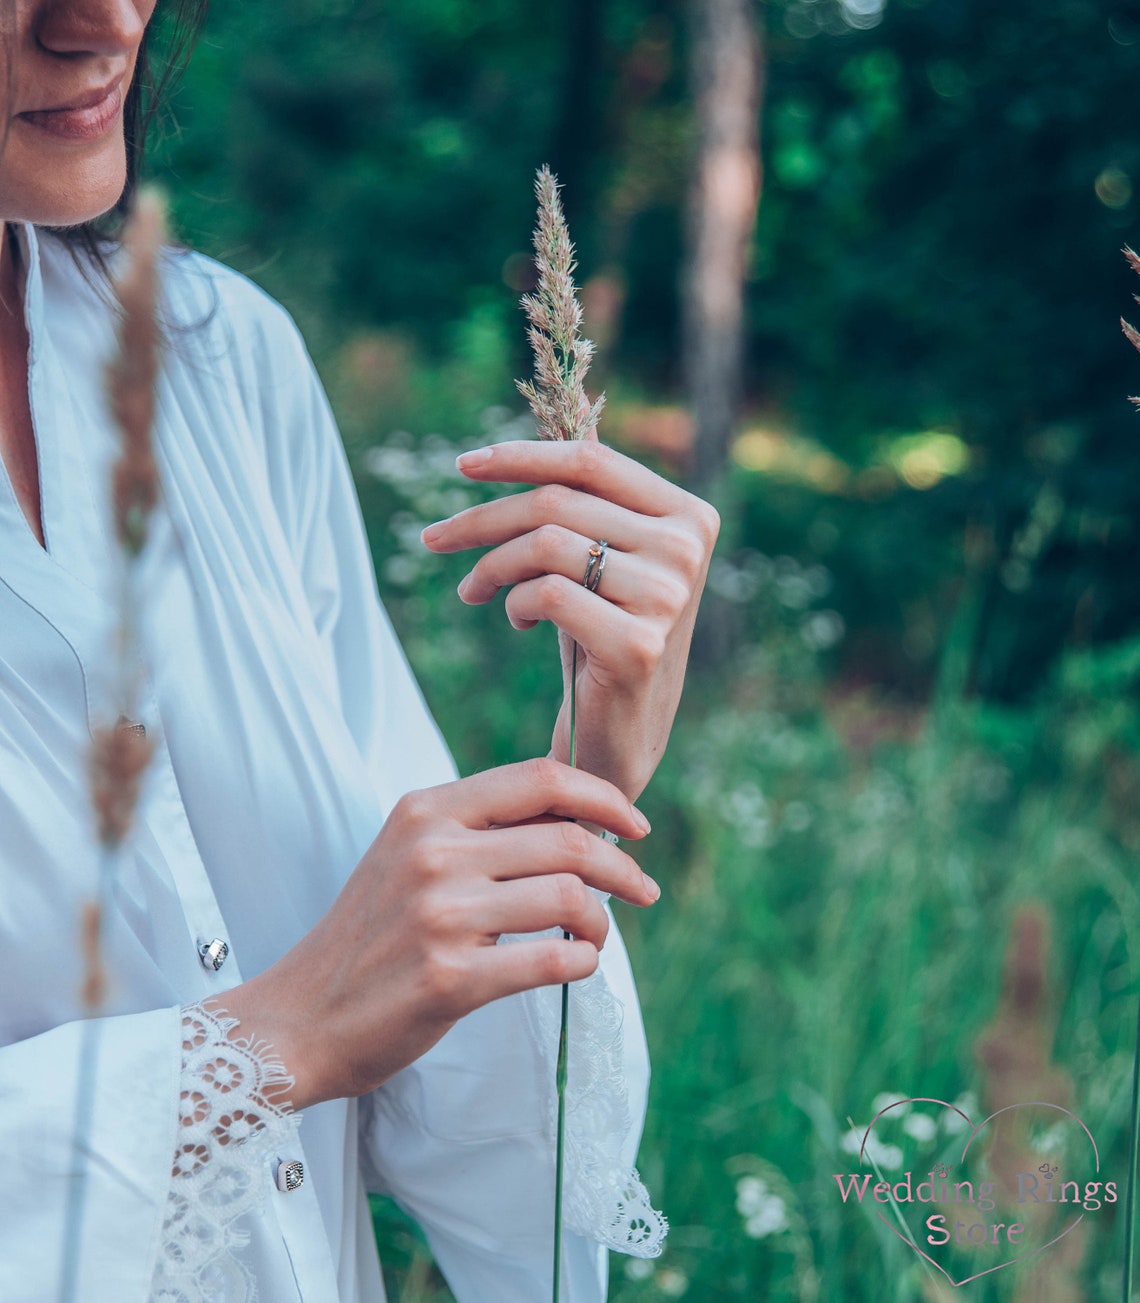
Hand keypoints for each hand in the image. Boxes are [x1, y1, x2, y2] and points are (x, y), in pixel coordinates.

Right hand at [218, 759, 655, 1110]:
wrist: (300, 1018)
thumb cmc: (370, 937)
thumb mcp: (410, 856)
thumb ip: (480, 831)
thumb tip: (578, 821)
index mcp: (426, 811)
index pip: (540, 779)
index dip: (603, 796)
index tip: (635, 825)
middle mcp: (433, 851)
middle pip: (567, 838)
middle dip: (622, 867)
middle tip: (641, 891)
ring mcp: (440, 913)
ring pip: (569, 896)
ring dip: (601, 921)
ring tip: (595, 937)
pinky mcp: (449, 977)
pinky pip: (553, 960)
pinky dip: (582, 963)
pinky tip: (577, 966)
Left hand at [421, 438, 718, 800]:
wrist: (621, 734)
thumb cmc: (602, 637)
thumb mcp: (601, 560)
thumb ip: (587, 502)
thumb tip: (536, 438)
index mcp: (689, 516)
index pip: (591, 462)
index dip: (520, 457)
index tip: (463, 465)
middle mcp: (687, 550)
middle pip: (557, 502)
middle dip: (482, 519)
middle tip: (435, 539)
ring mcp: (668, 597)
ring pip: (545, 544)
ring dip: (491, 566)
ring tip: (475, 590)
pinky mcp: (639, 644)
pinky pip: (546, 594)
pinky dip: (515, 604)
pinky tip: (518, 622)